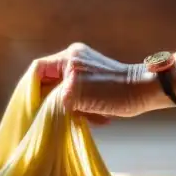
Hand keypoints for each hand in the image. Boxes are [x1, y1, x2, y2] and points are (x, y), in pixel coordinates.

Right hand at [34, 43, 155, 121]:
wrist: (145, 91)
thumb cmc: (112, 91)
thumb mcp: (77, 96)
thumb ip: (54, 98)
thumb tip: (45, 106)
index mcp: (68, 58)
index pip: (38, 69)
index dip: (30, 88)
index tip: (31, 107)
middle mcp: (74, 59)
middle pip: (51, 81)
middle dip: (54, 101)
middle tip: (57, 116)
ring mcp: (86, 68)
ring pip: (66, 90)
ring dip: (72, 107)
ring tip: (85, 117)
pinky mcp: (96, 79)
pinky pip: (80, 93)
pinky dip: (84, 106)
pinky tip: (96, 116)